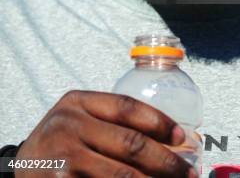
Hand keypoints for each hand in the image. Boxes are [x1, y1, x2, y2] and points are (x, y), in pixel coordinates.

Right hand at [15, 90, 196, 176]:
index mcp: (78, 102)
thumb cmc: (60, 142)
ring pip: (122, 174)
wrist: (21, 168)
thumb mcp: (78, 120)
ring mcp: (64, 157)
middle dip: (165, 160)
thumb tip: (168, 138)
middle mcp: (70, 125)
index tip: (182, 137)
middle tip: (186, 172)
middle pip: (130, 143)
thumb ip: (111, 122)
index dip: (159, 122)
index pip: (127, 107)